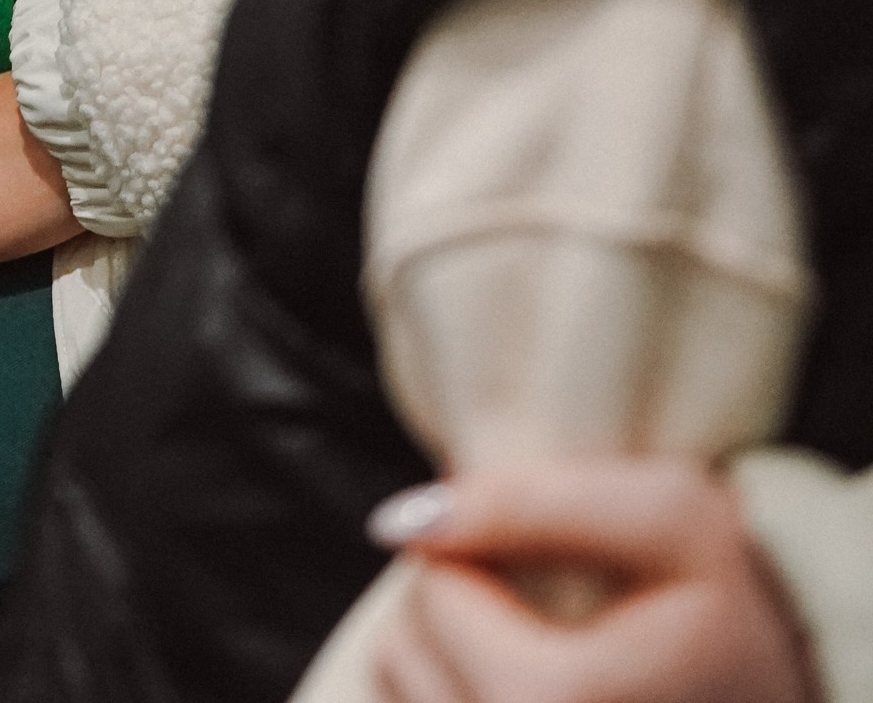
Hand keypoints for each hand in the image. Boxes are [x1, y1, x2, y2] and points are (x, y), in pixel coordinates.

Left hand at [368, 461, 817, 702]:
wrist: (787, 698)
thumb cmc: (735, 608)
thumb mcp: (670, 515)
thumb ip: (530, 503)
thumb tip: (399, 522)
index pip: (433, 595)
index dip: (473, 549)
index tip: (535, 554)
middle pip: (404, 653)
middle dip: (454, 603)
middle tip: (538, 600)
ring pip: (401, 693)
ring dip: (446, 653)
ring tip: (533, 643)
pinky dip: (454, 690)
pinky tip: (518, 684)